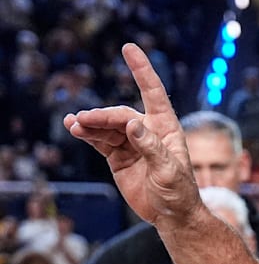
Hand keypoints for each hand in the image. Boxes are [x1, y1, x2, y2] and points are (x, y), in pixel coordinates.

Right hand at [64, 43, 198, 226]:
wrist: (171, 216)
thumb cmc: (179, 192)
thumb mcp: (169, 171)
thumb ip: (151, 147)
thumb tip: (133, 124)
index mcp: (166, 128)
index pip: (153, 93)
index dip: (141, 70)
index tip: (129, 48)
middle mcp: (148, 131)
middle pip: (121, 114)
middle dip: (103, 116)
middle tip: (84, 120)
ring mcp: (132, 143)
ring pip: (107, 127)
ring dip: (90, 124)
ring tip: (74, 124)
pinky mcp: (118, 157)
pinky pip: (100, 141)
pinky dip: (87, 135)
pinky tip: (75, 129)